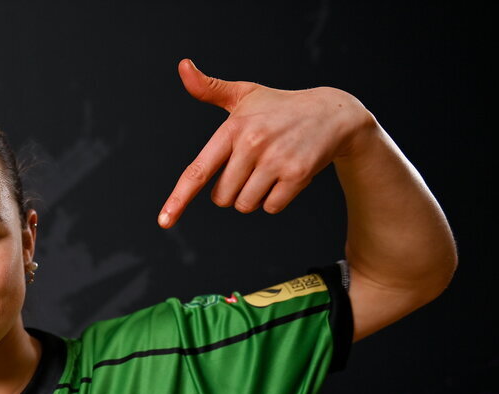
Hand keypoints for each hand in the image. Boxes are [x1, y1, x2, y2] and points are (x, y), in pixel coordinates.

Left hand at [158, 59, 372, 227]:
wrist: (333, 113)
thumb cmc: (279, 107)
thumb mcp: (245, 95)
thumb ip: (210, 88)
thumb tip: (183, 67)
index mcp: (233, 127)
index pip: (198, 170)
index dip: (179, 198)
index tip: (165, 221)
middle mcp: (252, 144)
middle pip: (222, 198)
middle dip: (233, 191)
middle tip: (252, 167)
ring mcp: (275, 160)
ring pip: (246, 205)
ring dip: (254, 197)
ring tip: (269, 170)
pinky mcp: (297, 174)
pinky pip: (271, 207)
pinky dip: (276, 200)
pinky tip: (287, 176)